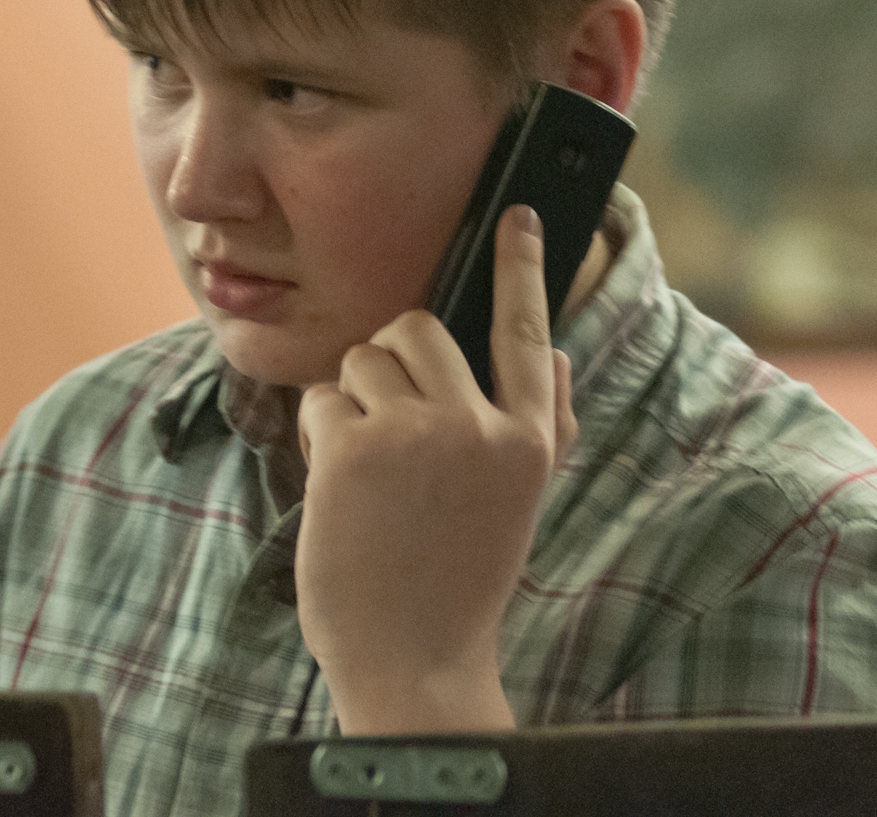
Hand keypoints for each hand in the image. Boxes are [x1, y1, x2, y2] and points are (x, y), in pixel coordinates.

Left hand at [294, 205, 579, 734]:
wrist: (413, 663)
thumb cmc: (458, 579)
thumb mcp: (518, 503)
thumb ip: (540, 424)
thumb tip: (557, 354)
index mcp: (529, 441)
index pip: (528, 331)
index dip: (522, 267)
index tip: (519, 213)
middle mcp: (478, 428)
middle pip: (416, 329)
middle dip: (389, 362)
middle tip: (390, 428)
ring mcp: (413, 436)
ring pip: (361, 360)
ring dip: (351, 404)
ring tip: (371, 475)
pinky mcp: (351, 452)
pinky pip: (320, 401)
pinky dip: (319, 438)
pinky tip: (342, 495)